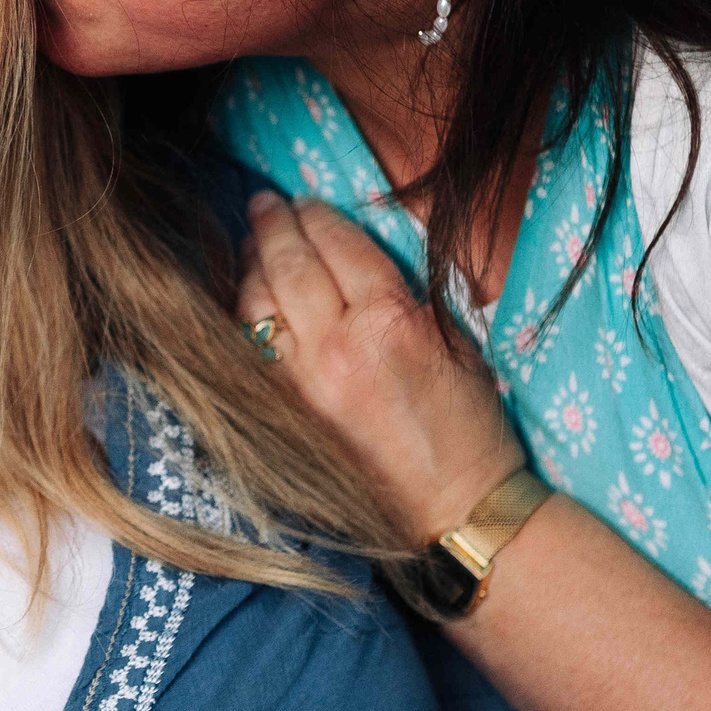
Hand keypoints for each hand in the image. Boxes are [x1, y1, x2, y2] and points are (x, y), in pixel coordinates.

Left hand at [236, 190, 524, 542]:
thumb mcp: (455, 342)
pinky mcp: (283, 412)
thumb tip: (353, 256)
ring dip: (250, 265)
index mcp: (390, 322)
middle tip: (265, 204)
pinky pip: (248, 350)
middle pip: (288, 263)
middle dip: (273, 224)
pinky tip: (244, 300)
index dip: (318, 215)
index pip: (339, 244)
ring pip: (256, 303)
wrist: (454, 509)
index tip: (306, 201)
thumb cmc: (467, 425)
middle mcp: (336, 346)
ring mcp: (301, 382)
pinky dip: (242, 318)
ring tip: (251, 242)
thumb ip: (404, 294)